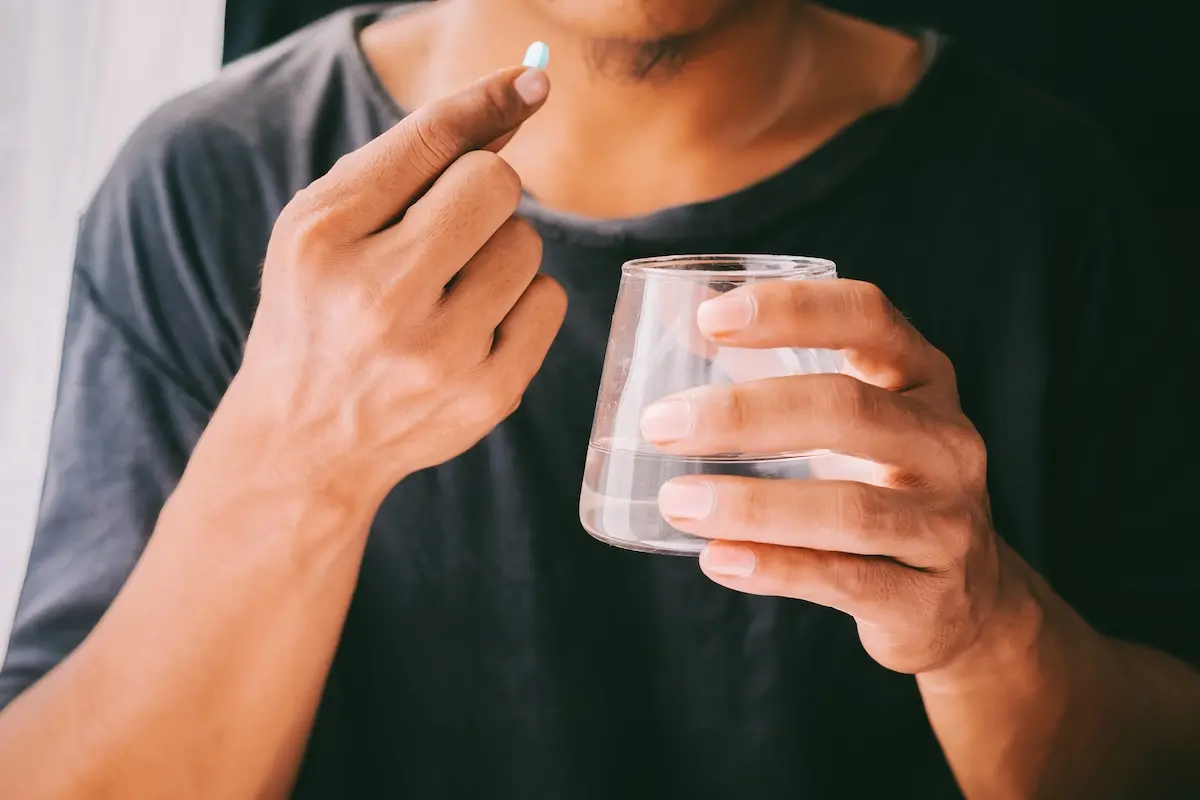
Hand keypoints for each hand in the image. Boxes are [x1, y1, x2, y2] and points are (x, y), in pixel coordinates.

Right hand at [220, 67, 565, 503]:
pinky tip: (475, 325)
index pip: (430, 140)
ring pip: (527, 242)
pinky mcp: (487, 395)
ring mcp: (438, 355)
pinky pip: (550, 298)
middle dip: (481, 193)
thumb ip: (410, 159)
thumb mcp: (327, 227)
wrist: (305, 440)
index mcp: (324, 239)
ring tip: (450, 287)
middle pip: (496, 184)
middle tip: (448, 228)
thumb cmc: (318, 311)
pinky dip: (521, 300)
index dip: (488, 101)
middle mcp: (378, 298)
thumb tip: (518, 97)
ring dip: (500, 250)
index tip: (533, 79)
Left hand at [641, 279, 1029, 673]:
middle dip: (745, 413)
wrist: (968, 598)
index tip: (710, 317)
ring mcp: (945, 523)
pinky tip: (716, 558)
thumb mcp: (856, 419)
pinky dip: (776, 569)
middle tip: (660, 423)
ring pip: (848, 508)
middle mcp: (945, 442)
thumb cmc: (884, 482)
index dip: (792, 309)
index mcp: (923, 378)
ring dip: (752, 504)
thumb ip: (777, 372)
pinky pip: (845, 580)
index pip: (867, 318)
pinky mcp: (926, 600)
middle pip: (846, 410)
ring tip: (677, 500)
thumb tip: (675, 322)